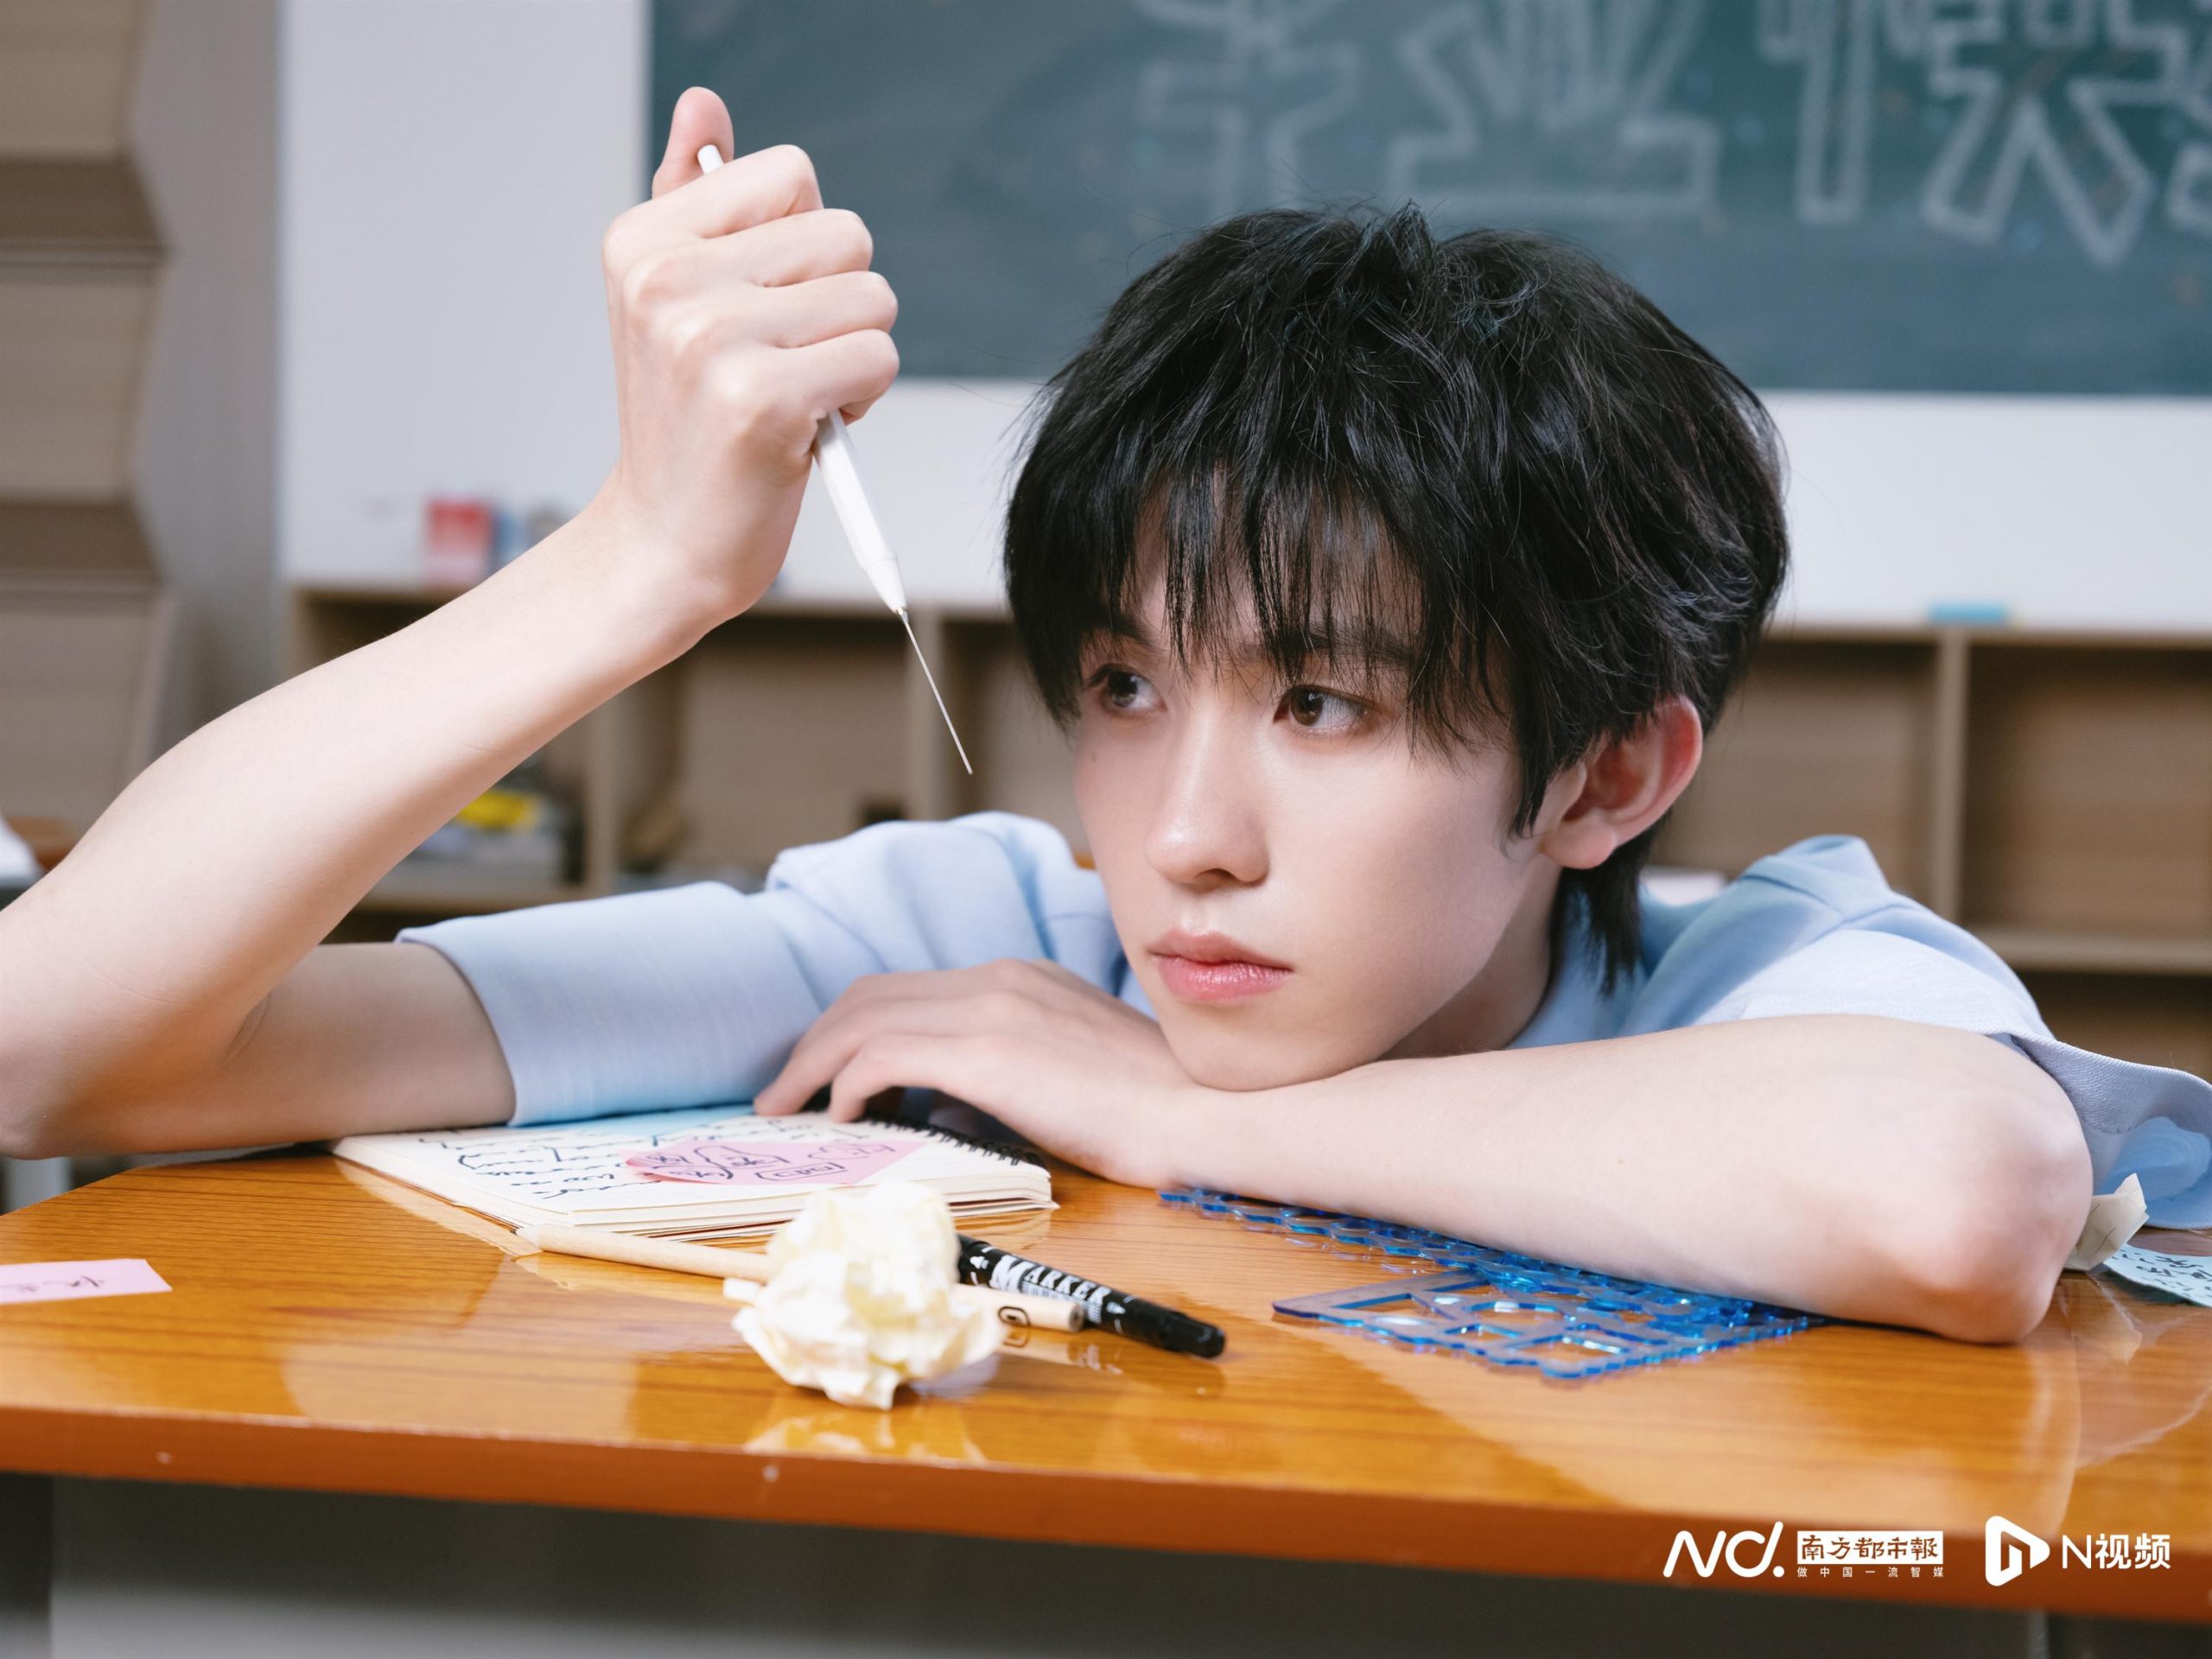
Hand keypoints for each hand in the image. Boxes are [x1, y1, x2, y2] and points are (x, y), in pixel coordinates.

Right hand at [585, 87, 898, 625]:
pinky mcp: (763, 399)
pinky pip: (878, 357)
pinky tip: (806, 429)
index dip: (806, 245)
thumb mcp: (673, 298)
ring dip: (855, 352)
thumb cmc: (687, 420)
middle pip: (847, 233)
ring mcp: (711, 337)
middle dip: (840, 301)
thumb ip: (693, 194)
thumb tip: (705, 104)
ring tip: (792, 394)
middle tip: (781, 360)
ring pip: (873, 297)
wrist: (664, 542)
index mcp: (644, 238)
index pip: (794, 174)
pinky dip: (860, 399)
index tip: (759, 306)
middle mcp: (668, 278)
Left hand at [754, 960, 1210, 1188]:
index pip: (908, 989)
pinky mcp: (989, 1051)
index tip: (823, 1074)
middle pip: (870, 994)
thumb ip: (1009, 1074)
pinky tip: (842, 1118)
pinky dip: (846, 1083)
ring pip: (864, 1019)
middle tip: (786, 1092)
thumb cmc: (1153, 1115)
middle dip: (816, 1042)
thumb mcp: (1070, 1076)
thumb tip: (943, 1107)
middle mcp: (999, 980)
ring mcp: (993, 1009)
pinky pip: (883, 1055)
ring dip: (813, 1064)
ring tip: (789, 1109)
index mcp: (1020, 981)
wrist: (1207, 1115)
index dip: (851, 1028)